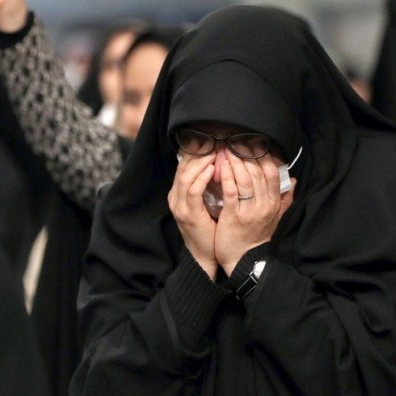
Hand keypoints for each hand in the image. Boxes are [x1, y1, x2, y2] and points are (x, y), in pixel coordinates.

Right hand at [168, 153, 218, 278]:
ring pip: (185, 177)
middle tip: (213, 142)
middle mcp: (175, 198)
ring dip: (200, 163)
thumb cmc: (210, 228)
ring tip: (213, 153)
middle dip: (198, 154)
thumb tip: (220, 163)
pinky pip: (193, 192)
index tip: (210, 141)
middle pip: (182, 168)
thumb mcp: (207, 202)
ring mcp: (179, 206)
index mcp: (178, 194)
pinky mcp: (188, 215)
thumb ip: (209, 185)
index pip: (183, 165)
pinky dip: (202, 178)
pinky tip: (212, 170)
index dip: (196, 152)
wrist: (205, 254)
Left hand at [214, 151, 293, 275]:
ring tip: (226, 150)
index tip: (253, 145)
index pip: (273, 173)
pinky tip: (222, 166)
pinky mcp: (234, 216)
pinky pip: (231, 192)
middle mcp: (264, 205)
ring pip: (245, 180)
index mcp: (274, 203)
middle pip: (258, 173)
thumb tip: (294, 180)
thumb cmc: (257, 237)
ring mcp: (249, 211)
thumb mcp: (276, 218)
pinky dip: (227, 177)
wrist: (244, 260)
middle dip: (247, 155)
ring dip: (236, 162)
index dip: (264, 156)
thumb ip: (285, 199)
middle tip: (236, 142)